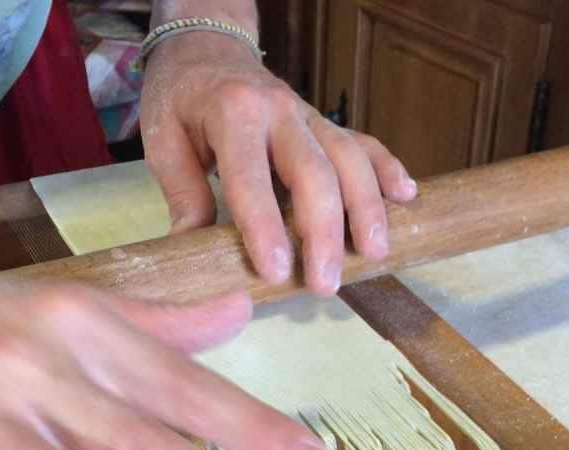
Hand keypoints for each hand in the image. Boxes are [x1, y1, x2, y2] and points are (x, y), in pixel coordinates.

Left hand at [140, 25, 417, 296]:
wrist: (207, 47)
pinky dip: (388, 169)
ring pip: (349, 160)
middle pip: (314, 172)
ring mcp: (309, 116)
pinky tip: (406, 198)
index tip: (277, 272)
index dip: (265, 227)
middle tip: (326, 283)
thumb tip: (194, 252)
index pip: (251, 176)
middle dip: (325, 232)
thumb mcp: (162, 140)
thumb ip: (183, 194)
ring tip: (374, 255)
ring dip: (367, 209)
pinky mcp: (326, 124)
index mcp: (232, 113)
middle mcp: (279, 111)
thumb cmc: (181, 99)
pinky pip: (364, 144)